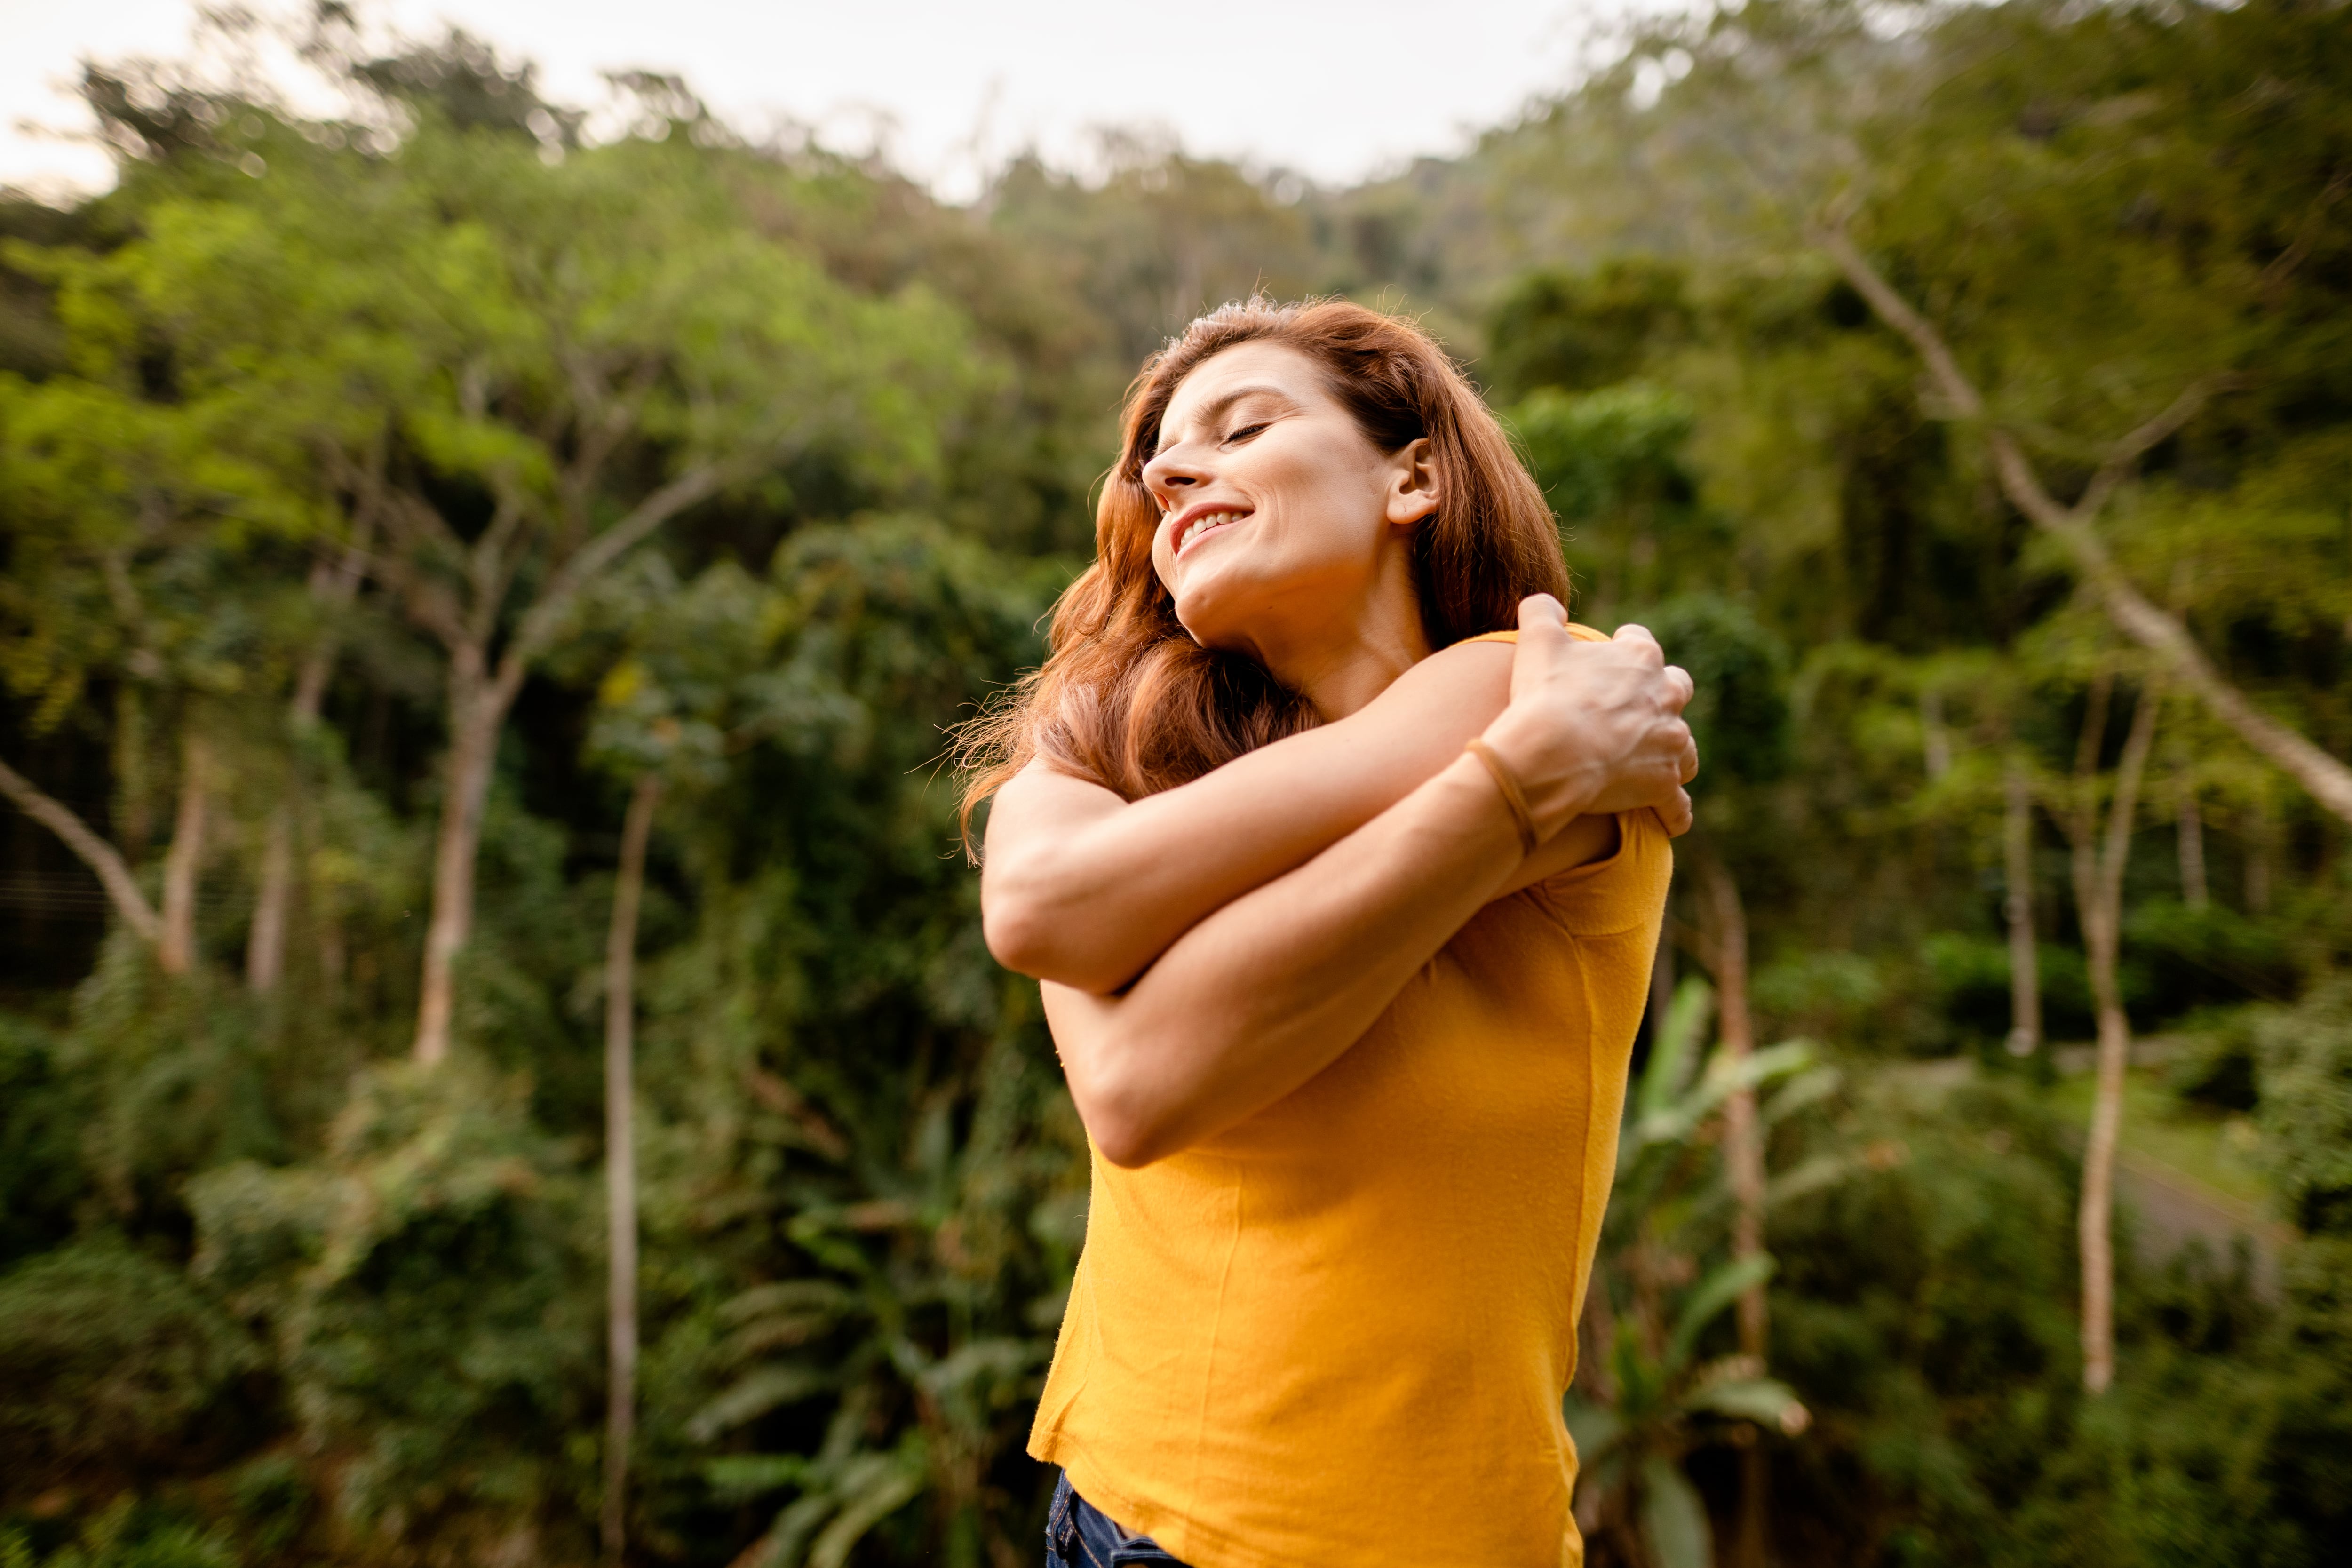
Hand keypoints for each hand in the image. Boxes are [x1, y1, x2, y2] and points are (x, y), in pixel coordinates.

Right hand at [1476, 595, 1698, 839]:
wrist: (1550, 751)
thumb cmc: (1544, 694)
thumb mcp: (1537, 641)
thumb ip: (1542, 613)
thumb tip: (1543, 604)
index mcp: (1640, 659)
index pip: (1642, 643)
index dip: (1626, 648)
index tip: (1614, 654)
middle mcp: (1665, 697)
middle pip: (1676, 691)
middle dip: (1662, 698)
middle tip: (1635, 711)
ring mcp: (1669, 742)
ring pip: (1685, 748)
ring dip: (1672, 752)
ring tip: (1652, 763)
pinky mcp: (1663, 783)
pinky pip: (1678, 805)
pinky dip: (1674, 812)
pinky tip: (1670, 819)